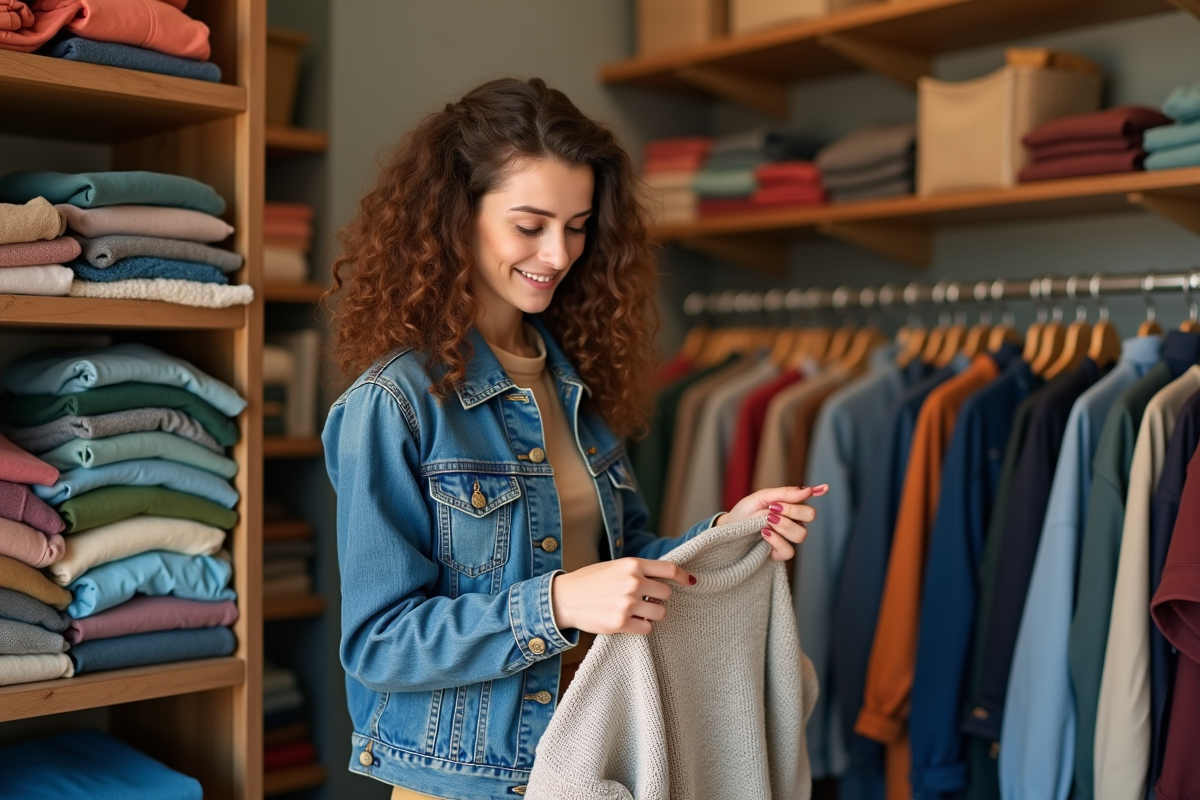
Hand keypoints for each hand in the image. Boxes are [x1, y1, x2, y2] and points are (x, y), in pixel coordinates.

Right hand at [551, 558, 694, 635]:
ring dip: (652, 614)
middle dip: (659, 599)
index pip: (669, 569)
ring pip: (660, 613)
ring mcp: (627, 603)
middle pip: (666, 594)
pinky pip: (647, 628)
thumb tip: (665, 580)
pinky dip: (642, 627)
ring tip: (637, 612)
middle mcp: (632, 582)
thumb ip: (638, 571)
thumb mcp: (615, 567)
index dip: (683, 576)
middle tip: (646, 601)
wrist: (565, 598)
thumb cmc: (591, 581)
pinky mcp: (620, 623)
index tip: (690, 582)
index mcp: (632, 565)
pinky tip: (629, 622)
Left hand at [715, 484, 824, 561]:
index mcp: (790, 506)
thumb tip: (808, 490)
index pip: (808, 499)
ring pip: (801, 534)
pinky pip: (789, 550)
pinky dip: (776, 540)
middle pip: (810, 515)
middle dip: (792, 510)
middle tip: (773, 509)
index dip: (818, 492)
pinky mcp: (780, 554)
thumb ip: (785, 494)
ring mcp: (788, 538)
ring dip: (783, 525)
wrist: (730, 527)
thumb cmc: (745, 512)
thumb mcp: (762, 497)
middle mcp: (794, 521)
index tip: (824, 488)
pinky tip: (764, 533)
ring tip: (766, 521)